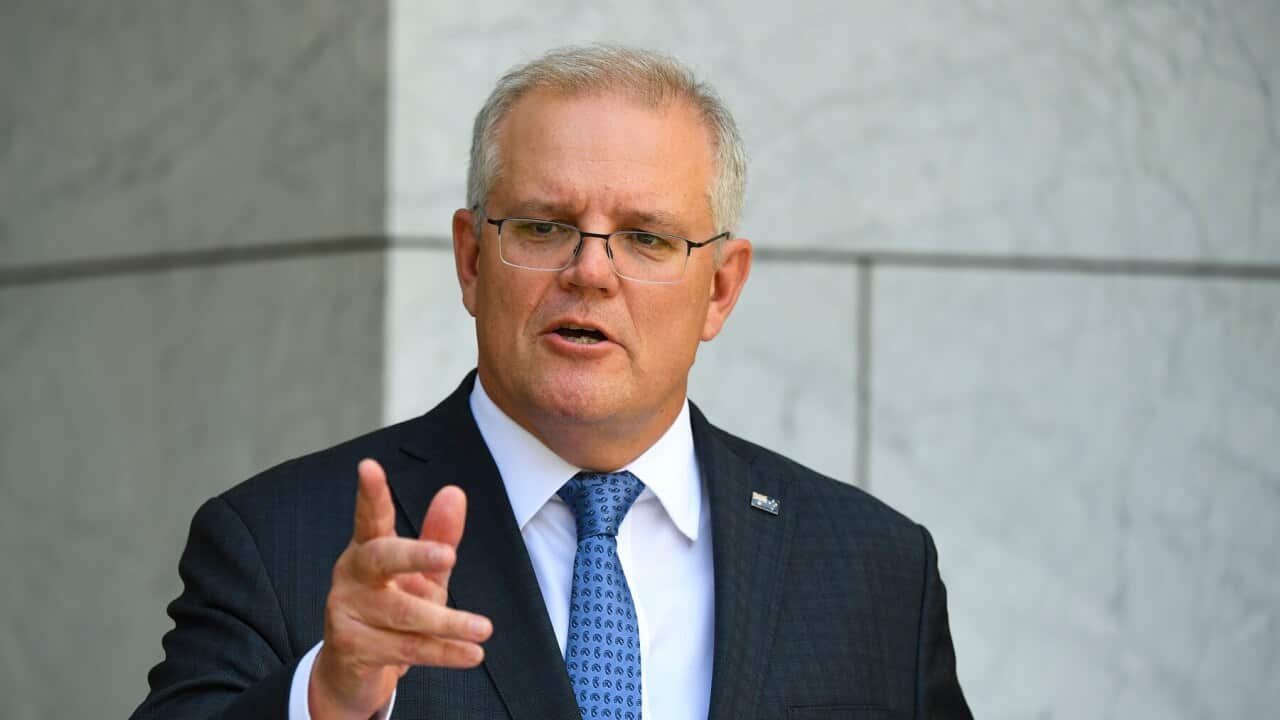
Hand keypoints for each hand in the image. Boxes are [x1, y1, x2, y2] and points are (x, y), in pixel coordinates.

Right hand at [309, 459, 492, 718]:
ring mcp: (347, 612)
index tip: (368, 466)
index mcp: (367, 549)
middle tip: (448, 556)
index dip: (370, 493)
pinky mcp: (352, 648)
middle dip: (415, 555)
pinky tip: (472, 654)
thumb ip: (439, 536)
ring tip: (484, 629)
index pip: (370, 517)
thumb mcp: (422, 574)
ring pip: (404, 614)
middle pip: (382, 558)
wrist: (353, 673)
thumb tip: (454, 492)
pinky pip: (406, 649)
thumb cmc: (392, 611)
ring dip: (448, 622)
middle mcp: (351, 575)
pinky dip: (443, 652)